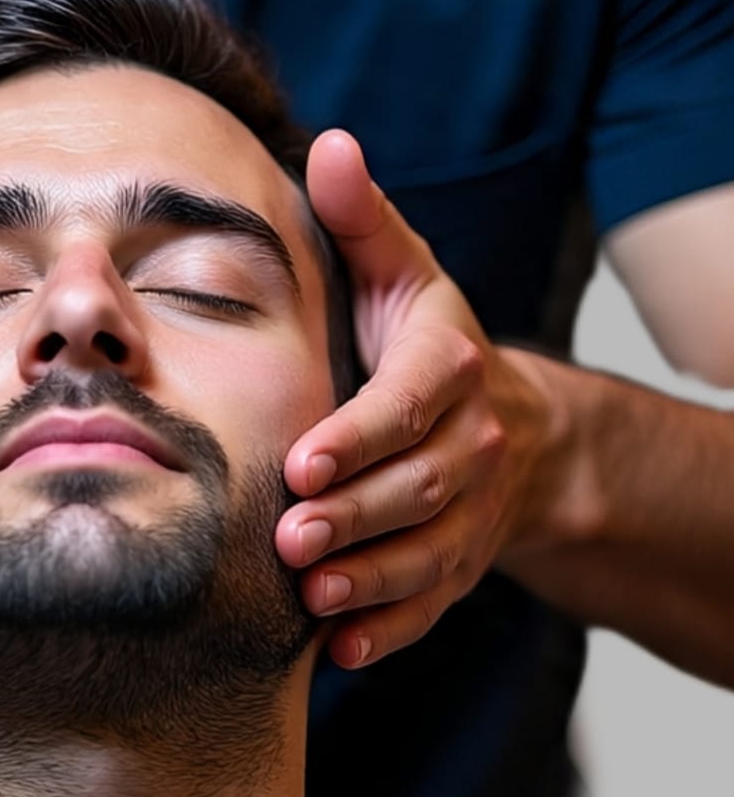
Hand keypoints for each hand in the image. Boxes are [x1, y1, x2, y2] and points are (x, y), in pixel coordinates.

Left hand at [275, 130, 550, 667]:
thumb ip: (360, 222)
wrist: (503, 424)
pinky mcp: (456, 564)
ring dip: (371, 579)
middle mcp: (471, 443)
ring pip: (426, 553)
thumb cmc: (421, 345)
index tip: (304, 461)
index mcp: (448, 368)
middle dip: (357, 516)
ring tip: (313, 597)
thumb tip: (329, 145)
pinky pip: (431, 605)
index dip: (360, 436)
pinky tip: (338, 651)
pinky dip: (388, 631)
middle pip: (418, 487)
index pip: (409, 404)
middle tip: (292, 539)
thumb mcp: (401, 275)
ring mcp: (468, 513)